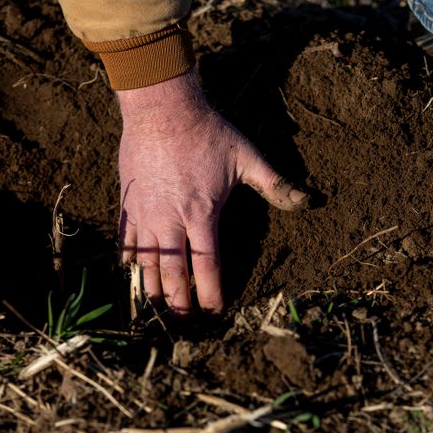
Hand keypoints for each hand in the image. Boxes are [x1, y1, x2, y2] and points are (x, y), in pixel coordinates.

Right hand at [117, 70, 307, 314]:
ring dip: (153, 291)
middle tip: (185, 324)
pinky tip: (132, 275)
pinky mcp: (128, 203)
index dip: (211, 294)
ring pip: (145, 264)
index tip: (215, 312)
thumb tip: (308, 201)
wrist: (161, 108)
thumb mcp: (247, 157)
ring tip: (159, 311)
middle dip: (180, 304)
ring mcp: (145, 214)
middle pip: (173, 275)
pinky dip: (128, 262)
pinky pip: (124, 241)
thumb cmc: (206, 132)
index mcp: (202, 215)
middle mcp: (171, 222)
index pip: (208, 267)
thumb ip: (276, 185)